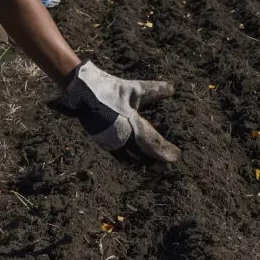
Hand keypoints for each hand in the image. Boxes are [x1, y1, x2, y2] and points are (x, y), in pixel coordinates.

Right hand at [48, 61, 179, 161]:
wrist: (82, 93)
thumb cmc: (110, 90)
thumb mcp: (133, 89)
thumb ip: (153, 90)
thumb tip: (172, 88)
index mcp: (129, 121)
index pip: (151, 140)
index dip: (163, 149)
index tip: (176, 156)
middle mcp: (120, 134)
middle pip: (142, 152)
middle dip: (156, 160)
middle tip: (168, 167)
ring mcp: (111, 140)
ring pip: (130, 158)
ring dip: (143, 164)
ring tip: (154, 171)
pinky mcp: (104, 142)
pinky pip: (119, 156)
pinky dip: (129, 163)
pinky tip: (136, 167)